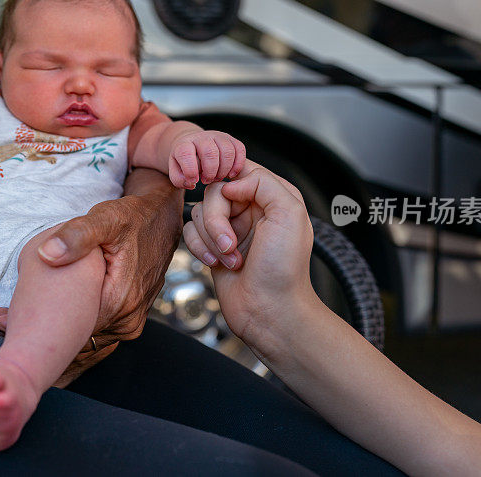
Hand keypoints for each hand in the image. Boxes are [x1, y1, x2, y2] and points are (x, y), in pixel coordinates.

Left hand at [0, 168, 182, 385]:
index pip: (70, 332)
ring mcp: (129, 323)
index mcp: (118, 302)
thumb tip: (46, 254)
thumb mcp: (106, 218)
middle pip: (75, 342)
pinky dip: (68, 334)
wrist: (162, 219)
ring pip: (83, 342)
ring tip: (6, 333)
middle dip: (37, 340)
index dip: (33, 328)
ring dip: (51, 342)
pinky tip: (39, 330)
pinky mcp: (126, 320)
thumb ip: (76, 235)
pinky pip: (93, 334)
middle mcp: (126, 321)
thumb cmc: (133, 216)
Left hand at [169, 130, 245, 188]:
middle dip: (210, 172)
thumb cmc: (184, 162)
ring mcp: (218, 136)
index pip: (185, 153)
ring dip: (224, 170)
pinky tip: (231, 174)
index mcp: (184, 144)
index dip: (190, 170)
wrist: (193, 145)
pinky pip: (240, 149)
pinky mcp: (231, 139)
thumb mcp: (175, 171)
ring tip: (217, 178)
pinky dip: (238, 165)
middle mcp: (202, 137)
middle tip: (206, 181)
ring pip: (227, 151)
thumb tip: (191, 183)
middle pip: (210, 152)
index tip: (194, 181)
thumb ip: (179, 179)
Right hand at [183, 163, 314, 347]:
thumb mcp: (290, 213)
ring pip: (199, 212)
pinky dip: (200, 248)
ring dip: (211, 238)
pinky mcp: (213, 246)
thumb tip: (230, 184)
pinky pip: (190, 233)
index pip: (241, 169)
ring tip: (231, 259)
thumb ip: (263, 183)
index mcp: (273, 196)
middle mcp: (251, 209)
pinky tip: (217, 264)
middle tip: (230, 243)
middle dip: (217, 219)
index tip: (229, 197)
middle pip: (214, 191)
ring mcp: (230, 228)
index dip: (229, 181)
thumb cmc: (284, 270)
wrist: (270, 311)